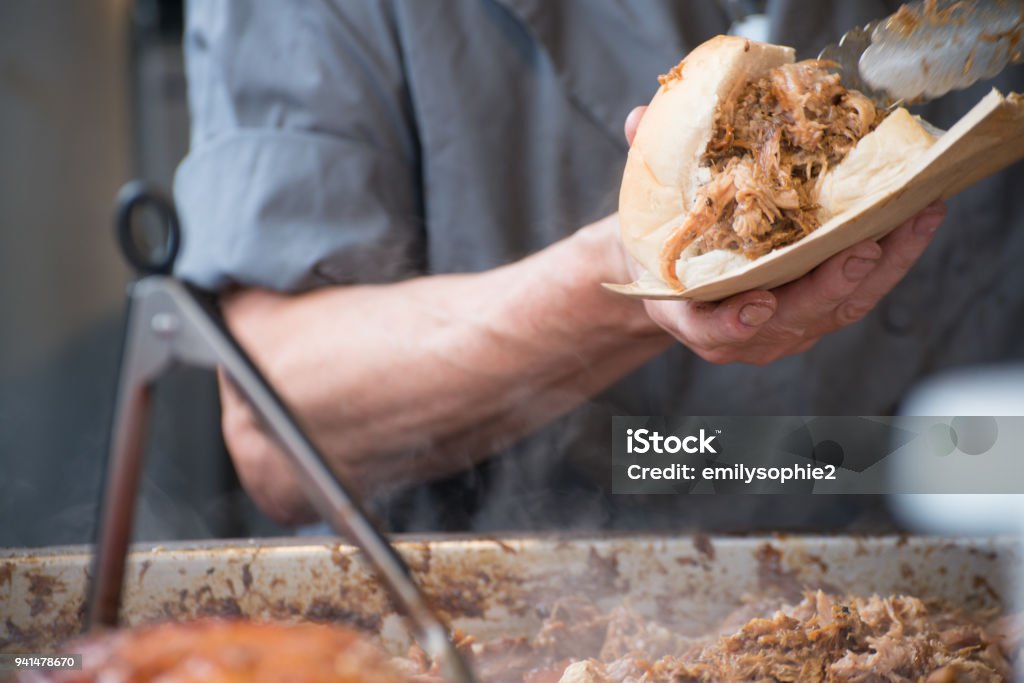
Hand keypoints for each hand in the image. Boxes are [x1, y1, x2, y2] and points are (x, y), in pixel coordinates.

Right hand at [622, 106, 946, 365]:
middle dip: (828, 288)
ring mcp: (784, 330)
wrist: (680, 274)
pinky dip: (892, 261)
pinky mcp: (818, 316)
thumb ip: (646, 169)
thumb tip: (638, 120)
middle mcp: (740, 333)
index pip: (711, 330)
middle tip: (859, 251)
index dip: (732, 324)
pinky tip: (919, 221)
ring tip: (913, 220)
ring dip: (880, 270)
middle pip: (791, 321)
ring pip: (838, 310)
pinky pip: (860, 296)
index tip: (755, 304)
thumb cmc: (666, 243)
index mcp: (690, 314)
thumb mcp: (645, 212)